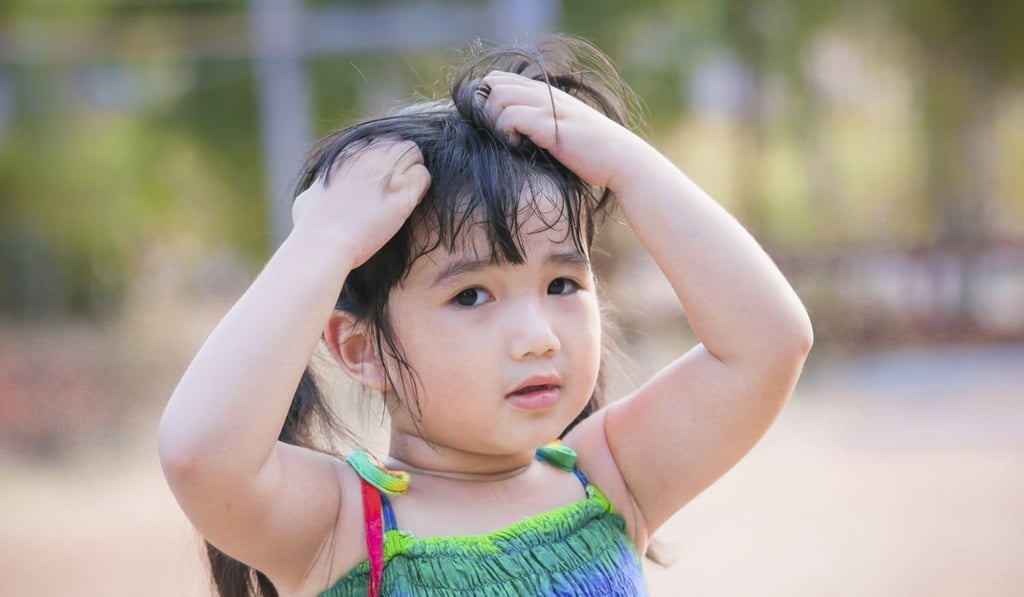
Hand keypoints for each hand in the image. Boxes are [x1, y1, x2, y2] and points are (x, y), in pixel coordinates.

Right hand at [291, 139, 429, 267]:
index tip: (383, 173)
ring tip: (410, 188)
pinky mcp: (401, 195)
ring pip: (414, 154)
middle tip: (402, 179)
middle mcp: (368, 159)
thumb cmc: (310, 227)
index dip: (383, 156)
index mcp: (346, 155)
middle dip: (403, 159)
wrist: (323, 243)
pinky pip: (423, 176)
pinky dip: (422, 185)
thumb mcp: (310, 195)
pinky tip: (413, 199)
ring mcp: (386, 175)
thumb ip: (322, 185)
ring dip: (414, 169)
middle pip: (398, 143)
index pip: (376, 141)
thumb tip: (322, 187)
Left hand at [479, 71, 643, 189]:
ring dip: (495, 120)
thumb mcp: (566, 129)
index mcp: (548, 94)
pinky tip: (518, 146)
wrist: (623, 160)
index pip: (502, 79)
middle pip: (495, 83)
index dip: (490, 99)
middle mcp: (547, 95)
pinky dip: (507, 132)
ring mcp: (549, 108)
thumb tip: (517, 133)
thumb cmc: (594, 152)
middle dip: (487, 109)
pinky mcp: (551, 126)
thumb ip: (544, 122)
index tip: (497, 124)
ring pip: (499, 97)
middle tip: (500, 133)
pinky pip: (513, 117)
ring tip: (509, 140)